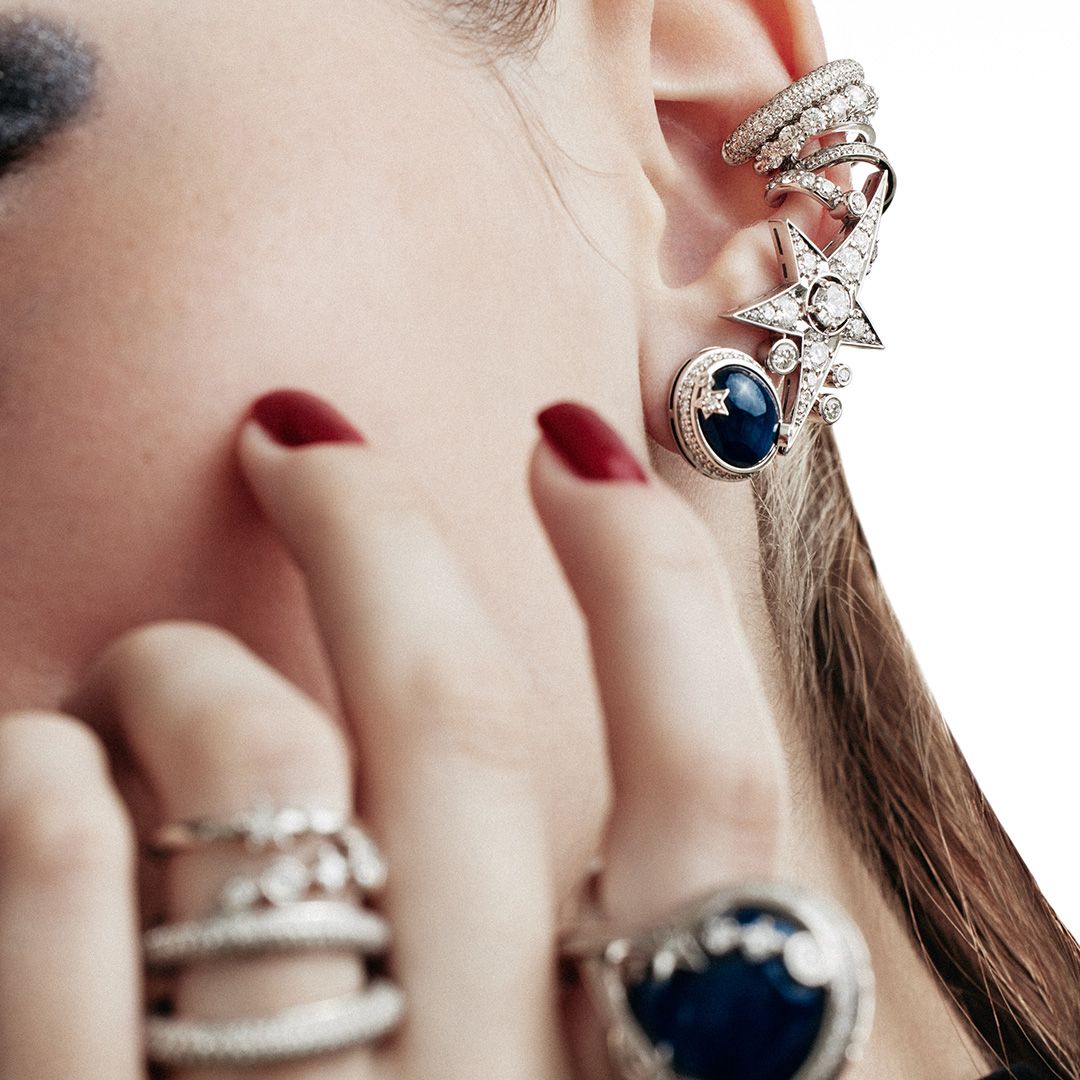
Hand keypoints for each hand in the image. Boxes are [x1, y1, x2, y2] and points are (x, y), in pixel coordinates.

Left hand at [0, 394, 787, 1078]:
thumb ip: (622, 945)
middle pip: (455, 721)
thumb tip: (610, 717)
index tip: (567, 440)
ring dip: (180, 663)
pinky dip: (42, 780)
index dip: (652, 580)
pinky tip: (38, 764)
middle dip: (375, 526)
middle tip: (299, 434)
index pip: (717, 788)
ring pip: (257, 770)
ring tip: (146, 664)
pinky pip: (56, 885)